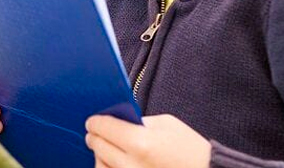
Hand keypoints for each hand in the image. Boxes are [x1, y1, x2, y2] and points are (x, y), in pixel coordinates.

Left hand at [85, 114, 210, 167]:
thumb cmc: (191, 149)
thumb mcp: (166, 124)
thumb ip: (139, 121)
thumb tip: (118, 121)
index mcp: (140, 143)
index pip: (104, 128)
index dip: (95, 121)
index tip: (93, 120)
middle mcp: (132, 165)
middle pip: (99, 147)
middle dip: (94, 137)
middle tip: (93, 132)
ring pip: (101, 167)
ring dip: (99, 156)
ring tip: (102, 149)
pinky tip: (112, 163)